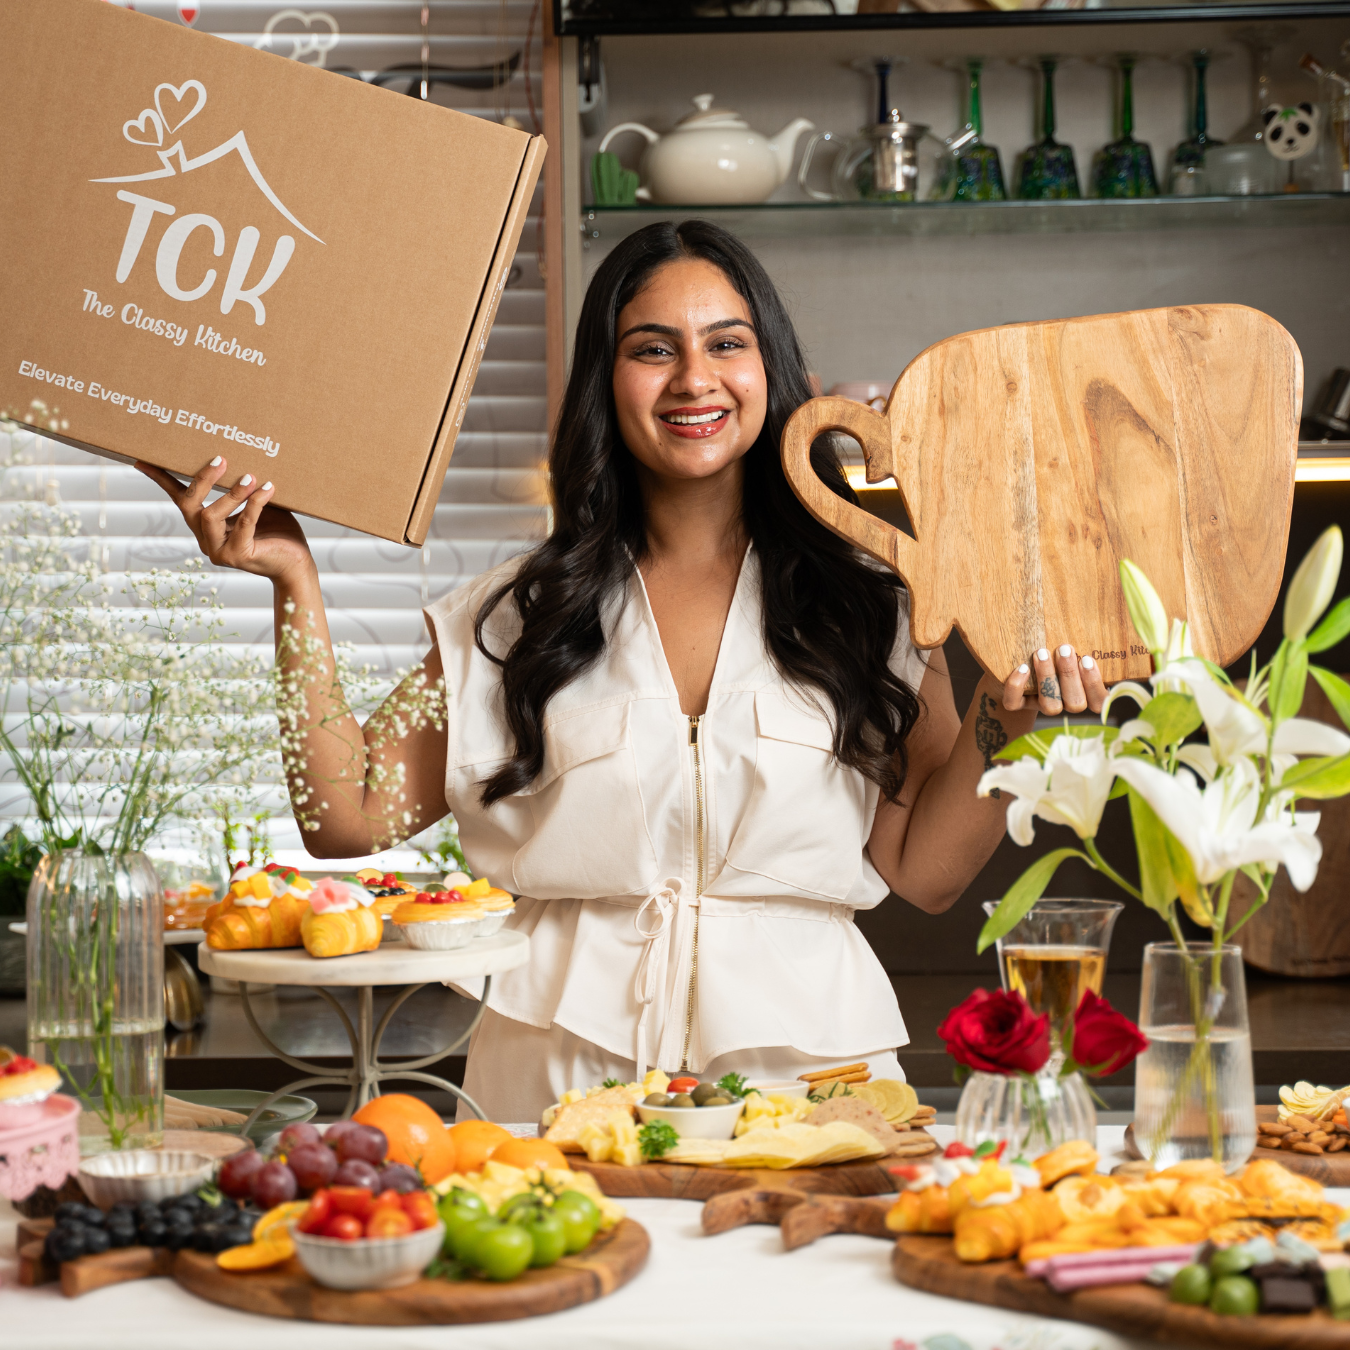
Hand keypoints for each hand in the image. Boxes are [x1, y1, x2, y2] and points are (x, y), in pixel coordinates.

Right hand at [135, 457, 312, 582]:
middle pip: (189, 506)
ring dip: (231, 494)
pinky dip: (254, 504)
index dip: (162, 480)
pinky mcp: (238, 556)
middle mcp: (206, 539)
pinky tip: (267, 489)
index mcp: (206, 526)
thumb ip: (244, 486)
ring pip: (211, 516)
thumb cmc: (278, 531)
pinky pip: (242, 525)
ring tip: (251, 477)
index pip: (180, 499)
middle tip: (220, 459)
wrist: (296, 564)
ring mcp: (219, 551)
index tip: (142, 459)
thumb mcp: (257, 504)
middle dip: (202, 480)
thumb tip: (243, 453)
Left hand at [1001, 645, 1106, 715]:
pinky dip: (1016, 686)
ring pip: (1049, 705)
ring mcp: (1041, 704)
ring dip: (1047, 678)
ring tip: (1041, 652)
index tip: (1087, 658)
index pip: (1099, 701)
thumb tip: (1115, 614)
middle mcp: (1065, 702)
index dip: (1095, 684)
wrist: (1020, 662)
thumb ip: (1095, 638)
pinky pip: (1014, 703)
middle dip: (1070, 676)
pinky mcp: (1017, 702)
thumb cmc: (1058, 649)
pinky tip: (1022, 667)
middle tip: (1064, 648)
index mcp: (1085, 692)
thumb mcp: (1078, 644)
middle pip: (1075, 703)